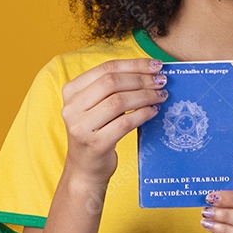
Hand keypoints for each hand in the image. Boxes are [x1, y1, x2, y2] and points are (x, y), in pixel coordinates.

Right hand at [59, 58, 168, 184]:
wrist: (85, 168)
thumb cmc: (96, 132)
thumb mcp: (96, 106)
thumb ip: (112, 88)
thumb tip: (149, 72)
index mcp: (71, 91)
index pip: (105, 68)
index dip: (133, 64)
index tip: (155, 65)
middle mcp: (72, 107)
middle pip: (112, 82)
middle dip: (141, 79)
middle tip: (161, 82)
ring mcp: (81, 127)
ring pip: (119, 101)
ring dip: (145, 96)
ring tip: (160, 96)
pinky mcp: (95, 144)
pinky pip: (125, 123)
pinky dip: (143, 114)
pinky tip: (154, 111)